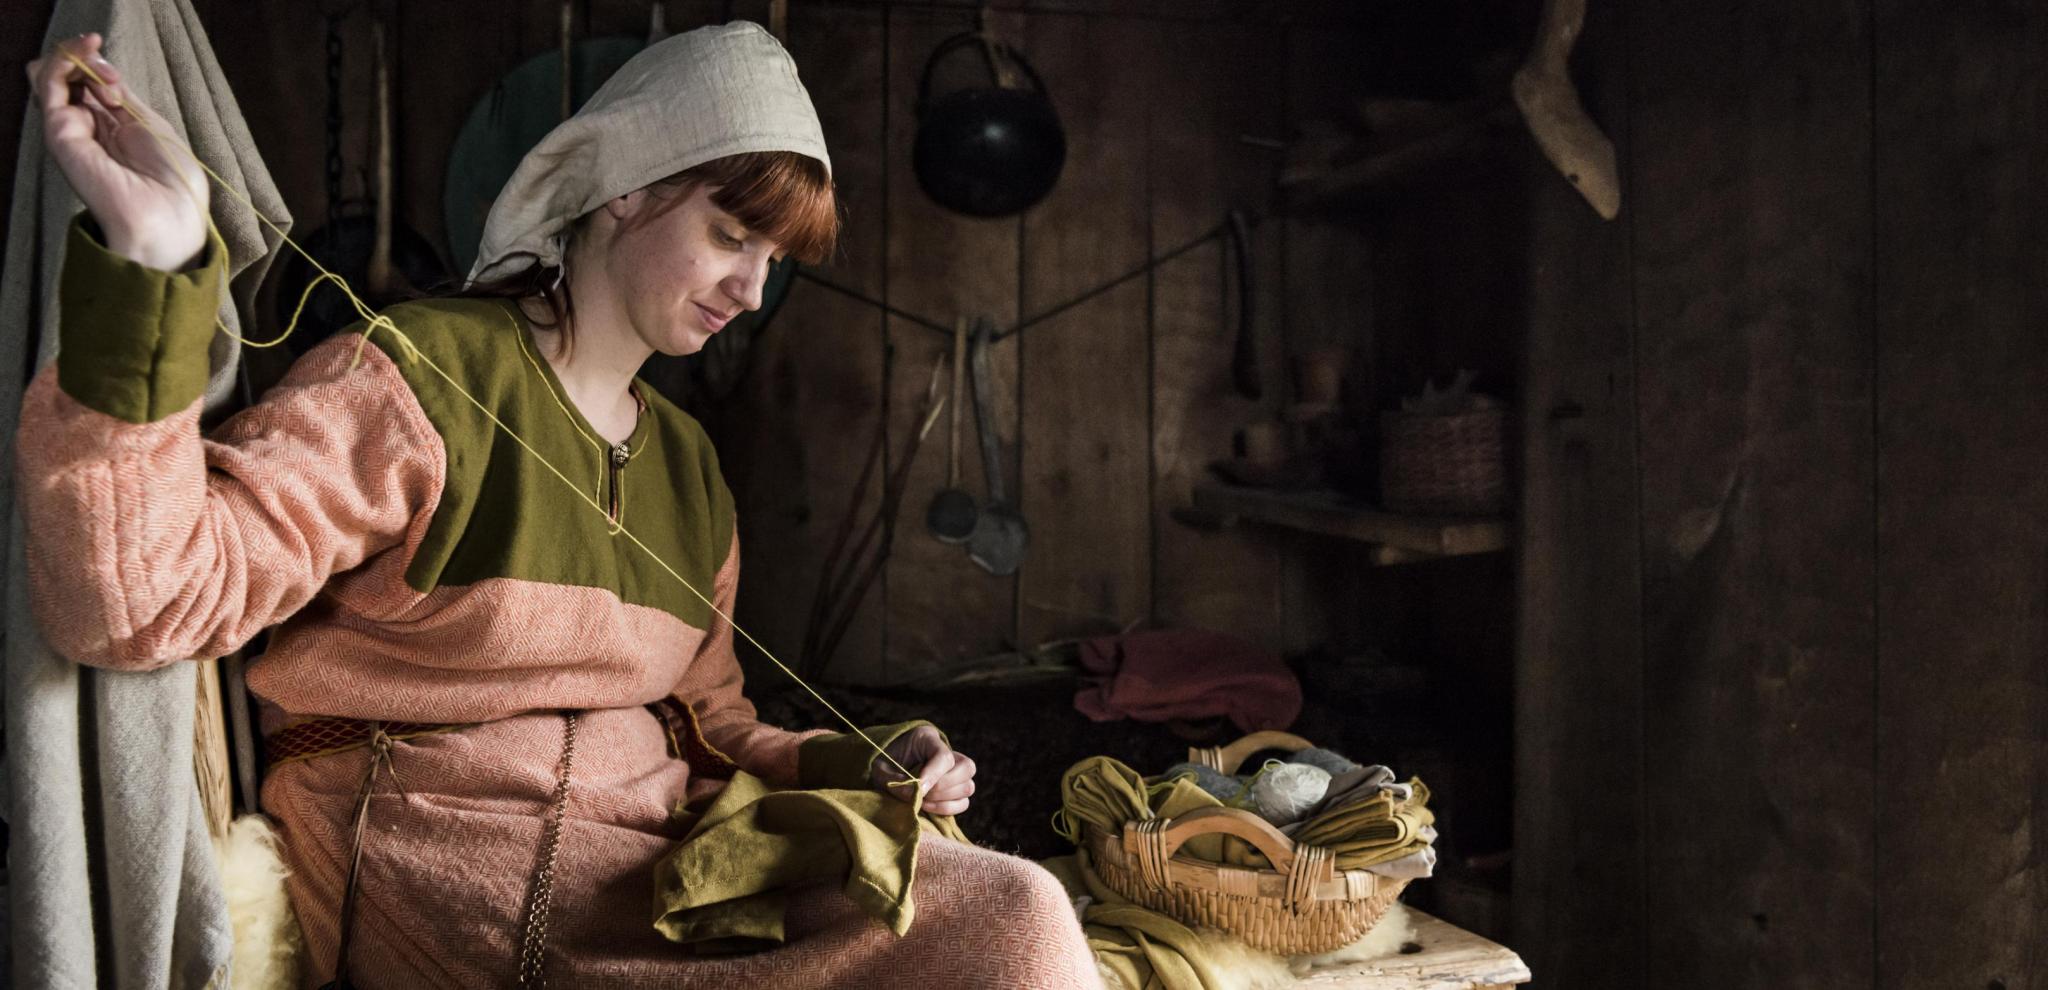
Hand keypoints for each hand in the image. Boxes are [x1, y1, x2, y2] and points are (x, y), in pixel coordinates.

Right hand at [28, 33, 208, 270]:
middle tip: (111, 76)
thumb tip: (95, 64)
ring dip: (74, 58)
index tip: (117, 76)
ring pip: (51, 78)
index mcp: (110, 129)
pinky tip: (83, 53)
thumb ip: (120, 95)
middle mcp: (86, 129)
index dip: (99, 68)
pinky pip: (49, 86)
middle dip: (87, 61)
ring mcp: (70, 131)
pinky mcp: (60, 133)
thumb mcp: (149, 124)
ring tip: (100, 65)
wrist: (169, 214)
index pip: (88, 85)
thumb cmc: (172, 178)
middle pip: (67, 79)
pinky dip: (61, 62)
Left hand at [871, 725, 976, 816]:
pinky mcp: (955, 790)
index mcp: (927, 738)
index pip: (944, 756)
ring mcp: (955, 771)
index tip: (919, 788)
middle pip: (965, 768)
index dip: (934, 774)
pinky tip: (928, 806)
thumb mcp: (880, 769)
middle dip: (943, 787)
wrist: (884, 770)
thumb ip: (894, 780)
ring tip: (922, 801)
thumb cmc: (882, 765)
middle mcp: (948, 752)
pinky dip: (947, 808)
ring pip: (967, 786)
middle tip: (921, 794)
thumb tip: (915, 796)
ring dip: (944, 799)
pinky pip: (963, 803)